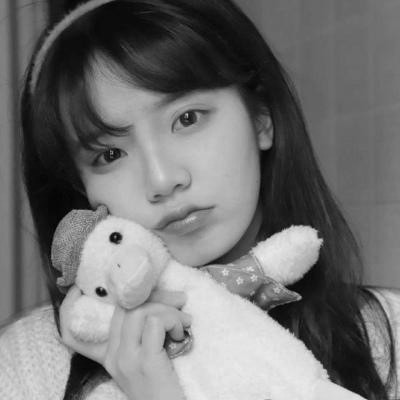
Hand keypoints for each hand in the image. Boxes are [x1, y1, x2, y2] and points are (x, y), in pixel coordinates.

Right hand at [60, 285, 190, 399]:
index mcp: (108, 356)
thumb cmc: (166, 385)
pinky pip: (155, 321)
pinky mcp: (144, 362)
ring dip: (167, 308)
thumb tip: (161, 298)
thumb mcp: (147, 357)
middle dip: (155, 295)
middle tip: (179, 300)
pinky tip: (181, 332)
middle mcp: (112, 357)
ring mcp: (126, 359)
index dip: (71, 306)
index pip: (73, 331)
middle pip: (123, 307)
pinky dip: (173, 319)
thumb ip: (143, 334)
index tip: (85, 287)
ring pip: (138, 310)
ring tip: (183, 322)